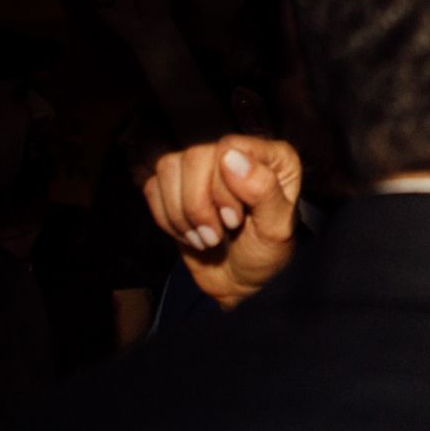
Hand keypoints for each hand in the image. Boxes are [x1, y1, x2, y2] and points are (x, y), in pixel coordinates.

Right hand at [143, 136, 301, 309]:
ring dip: (181, 214)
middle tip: (217, 234)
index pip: (229, 149)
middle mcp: (238, 154)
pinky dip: (166, 218)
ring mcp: (205, 167)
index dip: (223, 188)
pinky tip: (190, 233)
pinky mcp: (178, 186)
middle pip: (194, 157)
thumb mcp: (276, 230)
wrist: (240, 281)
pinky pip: (152, 187)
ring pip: (168, 167)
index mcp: (272, 157)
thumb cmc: (265, 254)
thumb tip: (231, 157)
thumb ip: (263, 190)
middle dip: (199, 205)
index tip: (234, 221)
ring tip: (205, 237)